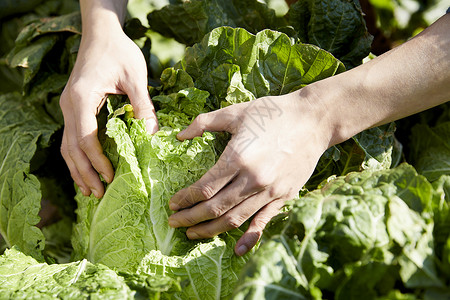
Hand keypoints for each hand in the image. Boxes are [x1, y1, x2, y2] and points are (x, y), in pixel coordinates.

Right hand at [60, 25, 157, 197]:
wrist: (101, 33)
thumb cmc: (119, 51)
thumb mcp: (136, 76)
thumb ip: (143, 106)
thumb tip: (153, 136)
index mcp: (81, 99)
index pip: (86, 139)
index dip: (97, 162)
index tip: (111, 178)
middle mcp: (69, 106)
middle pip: (72, 148)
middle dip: (84, 173)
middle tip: (98, 195)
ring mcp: (68, 107)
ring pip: (68, 146)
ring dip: (78, 169)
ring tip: (90, 191)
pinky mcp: (74, 108)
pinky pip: (72, 138)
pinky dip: (78, 157)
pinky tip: (86, 169)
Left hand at [168, 92, 330, 254]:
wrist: (313, 119)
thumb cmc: (273, 113)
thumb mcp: (235, 112)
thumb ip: (203, 123)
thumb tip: (179, 135)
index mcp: (237, 158)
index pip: (204, 188)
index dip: (185, 198)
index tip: (173, 203)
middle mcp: (252, 179)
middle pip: (214, 208)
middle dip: (190, 218)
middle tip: (174, 222)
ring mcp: (270, 191)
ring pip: (234, 219)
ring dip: (210, 230)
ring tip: (192, 233)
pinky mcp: (284, 197)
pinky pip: (264, 221)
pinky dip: (250, 238)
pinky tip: (237, 250)